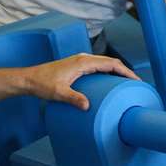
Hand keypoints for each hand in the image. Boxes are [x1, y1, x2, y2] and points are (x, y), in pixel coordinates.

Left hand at [24, 54, 139, 110]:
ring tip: (126, 84)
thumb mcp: (58, 93)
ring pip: (105, 64)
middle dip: (125, 72)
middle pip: (111, 62)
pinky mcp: (77, 67)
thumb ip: (73, 98)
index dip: (126, 71)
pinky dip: (108, 73)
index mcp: (83, 62)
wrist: (28, 79)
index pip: (111, 63)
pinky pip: (98, 67)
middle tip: (136, 84)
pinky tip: (109, 84)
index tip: (136, 81)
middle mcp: (84, 59)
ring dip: (117, 72)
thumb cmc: (42, 84)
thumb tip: (87, 106)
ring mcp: (80, 62)